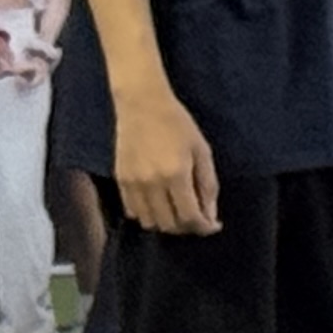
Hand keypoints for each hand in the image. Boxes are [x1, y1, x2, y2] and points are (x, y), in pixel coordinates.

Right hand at [116, 88, 220, 234]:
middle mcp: (151, 184)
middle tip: (199, 218)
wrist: (142, 106)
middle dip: (188, 227)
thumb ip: (207, 184)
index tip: (213, 226)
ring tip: (179, 211)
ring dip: (167, 223)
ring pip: (149, 222)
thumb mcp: (202, 151)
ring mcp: (132, 184)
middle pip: (169, 224)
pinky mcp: (120, 180)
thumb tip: (210, 213)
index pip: (189, 217)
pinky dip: (148, 215)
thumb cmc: (178, 124)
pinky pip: (132, 211)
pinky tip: (159, 204)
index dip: (203, 227)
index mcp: (176, 175)